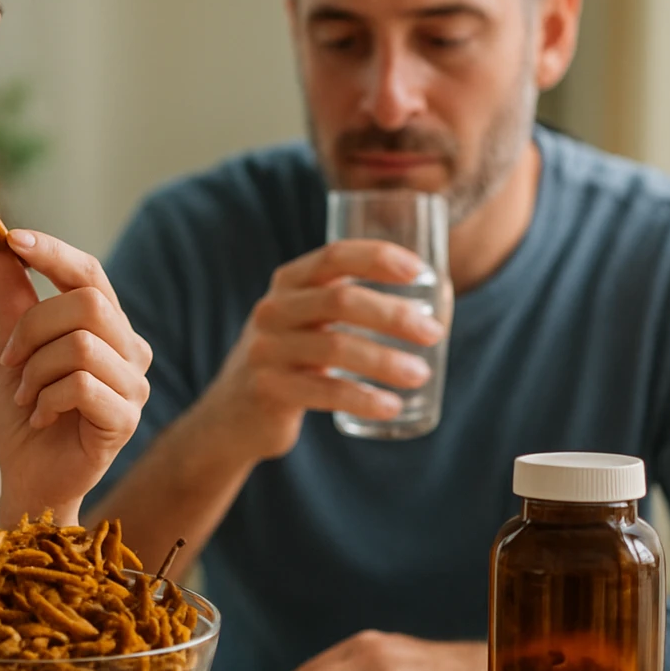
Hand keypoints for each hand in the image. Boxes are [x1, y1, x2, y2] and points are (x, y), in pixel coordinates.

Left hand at [0, 228, 152, 526]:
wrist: (28, 478)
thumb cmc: (25, 415)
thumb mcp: (11, 350)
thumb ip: (14, 301)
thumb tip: (4, 248)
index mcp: (108, 327)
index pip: (89, 273)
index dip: (52, 252)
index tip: (10, 239)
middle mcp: (130, 350)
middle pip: (87, 302)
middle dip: (33, 327)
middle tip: (10, 360)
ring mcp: (134, 385)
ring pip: (80, 344)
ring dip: (35, 371)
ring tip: (26, 397)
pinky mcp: (127, 419)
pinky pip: (80, 385)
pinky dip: (46, 399)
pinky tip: (41, 418)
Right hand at [196, 239, 445, 462]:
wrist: (233, 414)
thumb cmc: (291, 359)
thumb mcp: (307, 320)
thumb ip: (347, 302)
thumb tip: (435, 298)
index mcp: (288, 282)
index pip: (334, 256)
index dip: (377, 257)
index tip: (421, 272)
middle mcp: (273, 310)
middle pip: (340, 301)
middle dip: (393, 315)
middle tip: (434, 333)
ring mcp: (266, 350)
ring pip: (335, 348)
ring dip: (385, 361)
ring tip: (421, 374)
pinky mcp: (268, 390)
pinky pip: (323, 392)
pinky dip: (362, 399)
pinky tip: (391, 406)